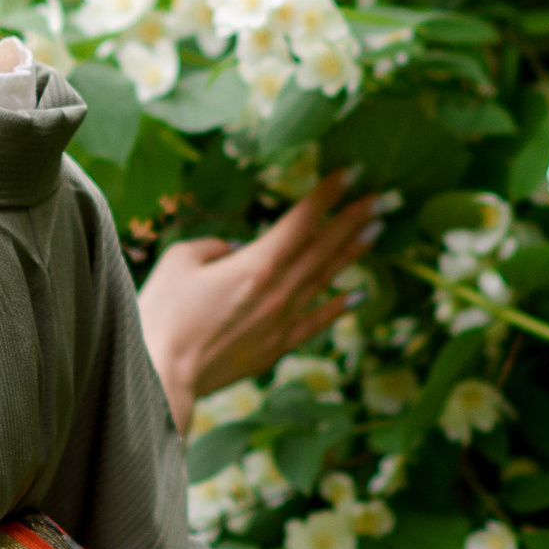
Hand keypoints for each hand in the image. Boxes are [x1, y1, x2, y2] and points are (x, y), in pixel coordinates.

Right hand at [136, 171, 382, 433]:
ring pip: (325, 279)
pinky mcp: (276, 347)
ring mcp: (281, 320)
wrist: (163, 376)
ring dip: (353, 252)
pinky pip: (316, 322)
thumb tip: (237, 251)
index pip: (301, 220)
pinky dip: (339, 307)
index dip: (327, 194)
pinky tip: (359, 294)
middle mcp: (278, 290)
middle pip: (324, 246)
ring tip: (378, 229)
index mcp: (256, 263)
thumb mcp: (179, 261)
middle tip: (384, 196)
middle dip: (355, 217)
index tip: (351, 173)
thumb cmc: (163, 313)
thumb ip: (213, 247)